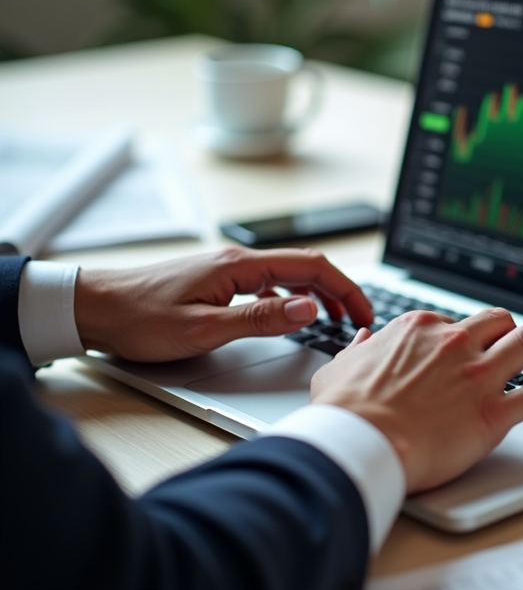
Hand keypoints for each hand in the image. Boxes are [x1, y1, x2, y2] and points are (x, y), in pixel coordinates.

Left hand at [74, 247, 372, 361]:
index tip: (363, 312)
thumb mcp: (204, 328)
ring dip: (317, 293)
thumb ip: (260, 318)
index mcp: (239, 266)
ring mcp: (227, 270)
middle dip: (339, 291)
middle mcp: (236, 261)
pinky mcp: (217, 281)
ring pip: (288, 274)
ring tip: (334, 318)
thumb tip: (308, 308)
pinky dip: (292, 295)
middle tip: (357, 320)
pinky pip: (268, 282)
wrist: (93, 308)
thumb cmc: (138, 318)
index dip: (345, 289)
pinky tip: (292, 312)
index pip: (311, 266)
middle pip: (305, 267)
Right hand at [310, 308, 522, 493]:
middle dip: (512, 331)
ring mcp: (477, 376)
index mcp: (419, 330)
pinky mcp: (493, 412)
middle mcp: (454, 344)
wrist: (359, 444)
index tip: (470, 353)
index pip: (456, 323)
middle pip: (500, 322)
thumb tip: (364, 342)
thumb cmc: (345, 413)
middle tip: (519, 347)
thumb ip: (357, 352)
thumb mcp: (338, 369)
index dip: (466, 339)